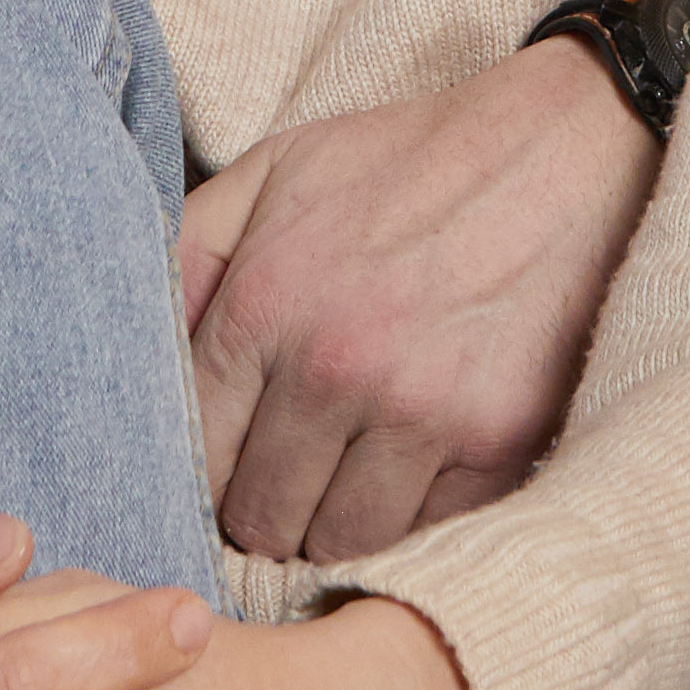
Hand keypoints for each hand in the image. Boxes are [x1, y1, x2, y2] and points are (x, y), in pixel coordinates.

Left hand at [182, 35, 656, 560]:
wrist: (560, 147)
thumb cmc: (405, 162)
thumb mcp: (275, 170)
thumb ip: (189, 251)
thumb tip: (130, 342)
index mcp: (265, 302)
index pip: (192, 452)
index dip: (199, 471)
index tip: (219, 469)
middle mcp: (335, 367)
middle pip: (258, 519)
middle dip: (262, 507)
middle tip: (283, 481)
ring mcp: (421, 413)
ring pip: (338, 541)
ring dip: (335, 520)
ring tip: (346, 477)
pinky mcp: (498, 444)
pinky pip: (424, 532)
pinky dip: (414, 515)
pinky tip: (415, 466)